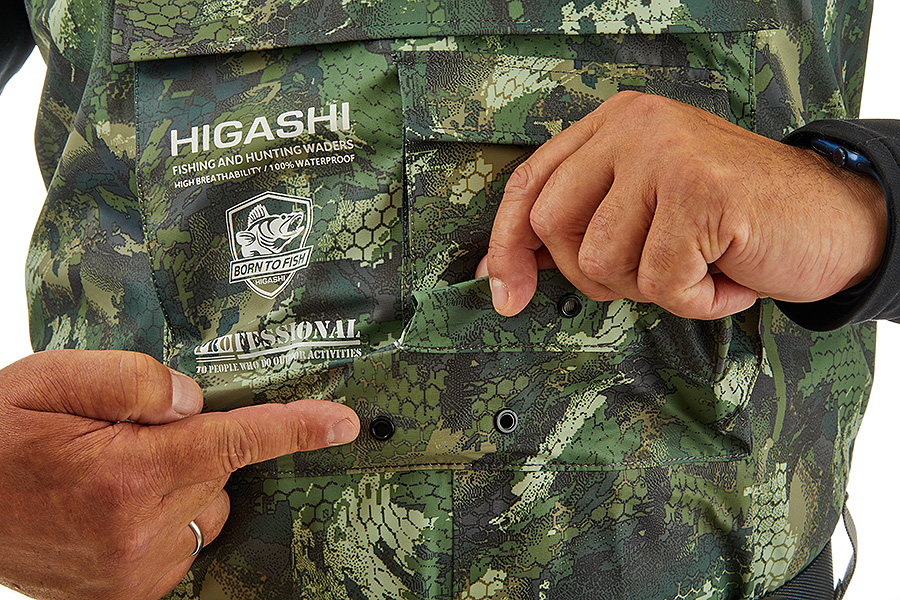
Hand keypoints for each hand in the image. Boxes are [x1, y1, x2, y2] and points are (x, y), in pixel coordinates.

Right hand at [0, 350, 358, 599]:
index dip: (298, 429)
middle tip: (130, 441)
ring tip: (112, 479)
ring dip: (179, 488)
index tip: (343, 423)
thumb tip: (196, 401)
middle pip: (219, 474)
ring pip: (204, 512)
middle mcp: (142, 530)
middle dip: (195, 449)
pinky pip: (181, 546)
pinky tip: (113, 510)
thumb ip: (134, 381)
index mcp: (131, 472)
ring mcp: (135, 573)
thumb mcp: (51, 380)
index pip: (238, 441)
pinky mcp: (127, 594)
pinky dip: (164, 522)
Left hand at [477, 91, 887, 319]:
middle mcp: (634, 127)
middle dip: (595, 275)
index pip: (529, 186)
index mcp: (613, 124)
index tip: (504, 294)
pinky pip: (661, 283)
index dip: (506, 246)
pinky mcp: (701, 192)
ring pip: (603, 263)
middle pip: (554, 228)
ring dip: (654, 288)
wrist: (833, 219)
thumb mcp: (647, 207)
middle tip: (651, 271)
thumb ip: (585, 221)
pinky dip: (696, 300)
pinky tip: (727, 275)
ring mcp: (667, 154)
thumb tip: (507, 270)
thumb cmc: (734, 221)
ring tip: (699, 264)